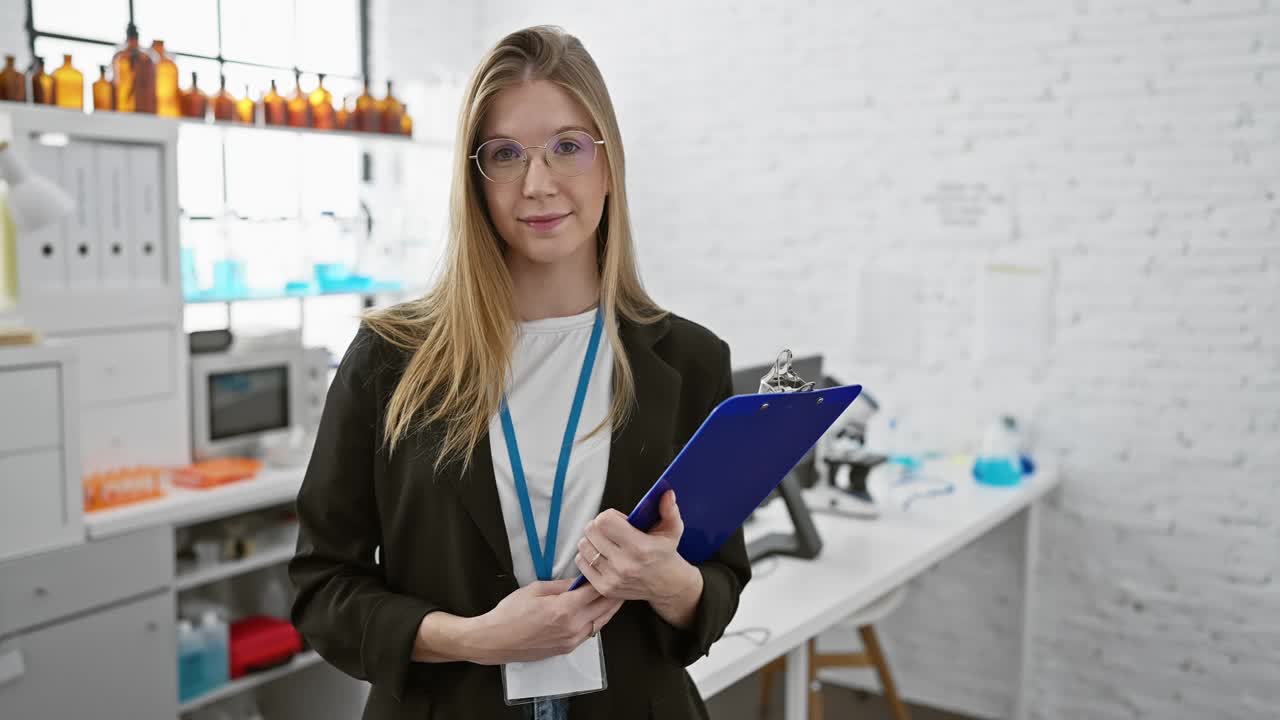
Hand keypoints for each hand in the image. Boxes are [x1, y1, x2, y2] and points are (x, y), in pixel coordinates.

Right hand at [464, 579, 623, 664]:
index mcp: (564, 610)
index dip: (605, 579)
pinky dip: (596, 621)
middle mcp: (572, 627)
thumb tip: (580, 579)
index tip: (610, 569)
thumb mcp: (536, 589)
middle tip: (620, 580)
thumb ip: (562, 585)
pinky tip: (595, 611)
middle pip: (604, 608)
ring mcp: (571, 641)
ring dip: (608, 609)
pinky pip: (589, 633)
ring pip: (600, 623)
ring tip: (613, 594)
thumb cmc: (510, 613)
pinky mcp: (567, 649)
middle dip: (614, 594)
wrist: (495, 641)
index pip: (595, 591)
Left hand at [574, 490, 692, 603]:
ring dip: (591, 540)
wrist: (667, 585)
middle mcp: (624, 564)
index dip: (608, 516)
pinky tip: (601, 554)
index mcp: (639, 547)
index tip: (618, 520)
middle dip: (598, 525)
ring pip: (583, 546)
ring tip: (605, 541)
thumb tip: (666, 493)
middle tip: (610, 529)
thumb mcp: (672, 530)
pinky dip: (587, 555)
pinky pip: (581, 562)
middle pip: (591, 531)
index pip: (604, 522)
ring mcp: (612, 578)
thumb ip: (669, 510)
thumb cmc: (666, 553)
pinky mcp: (604, 588)